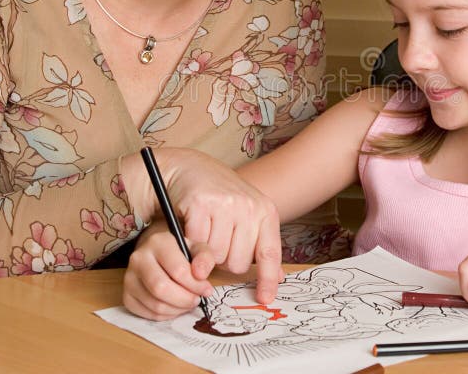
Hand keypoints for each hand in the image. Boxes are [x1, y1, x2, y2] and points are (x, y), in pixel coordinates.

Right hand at [122, 148, 283, 319]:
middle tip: (218, 242)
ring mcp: (225, 204)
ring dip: (206, 253)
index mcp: (265, 210)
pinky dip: (190, 240)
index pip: (270, 253)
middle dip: (225, 260)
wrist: (190, 169)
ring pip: (215, 257)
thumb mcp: (247, 215)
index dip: (267, 279)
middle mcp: (249, 206)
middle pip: (238, 263)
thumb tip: (277, 278)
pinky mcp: (201, 204)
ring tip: (206, 231)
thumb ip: (259, 243)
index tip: (264, 299)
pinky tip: (192, 224)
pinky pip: (196, 243)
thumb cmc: (220, 197)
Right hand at [123, 220, 215, 319]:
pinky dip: (165, 315)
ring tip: (187, 302)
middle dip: (184, 299)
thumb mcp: (197, 248)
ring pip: (155, 304)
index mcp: (158, 242)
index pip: (177, 270)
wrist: (158, 254)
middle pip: (161, 288)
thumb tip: (201, 276)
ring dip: (177, 309)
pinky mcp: (126, 295)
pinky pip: (147, 314)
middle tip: (196, 300)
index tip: (206, 290)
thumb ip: (204, 259)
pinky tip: (174, 307)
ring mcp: (129, 278)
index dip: (195, 285)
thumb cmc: (180, 252)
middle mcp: (139, 258)